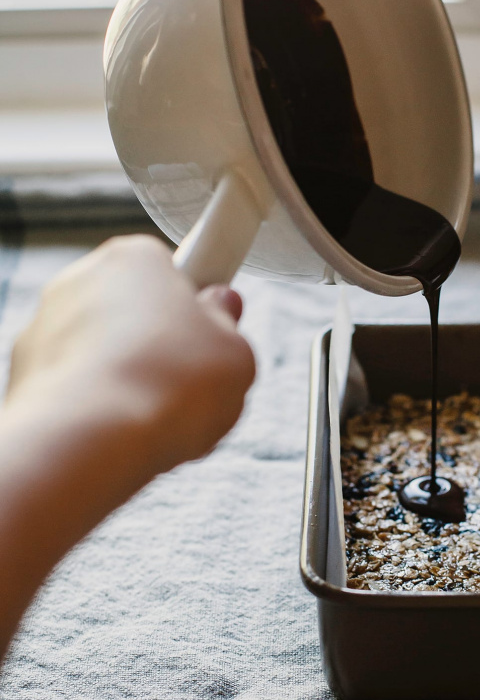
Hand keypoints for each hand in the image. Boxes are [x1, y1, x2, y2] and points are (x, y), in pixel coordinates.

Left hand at [6, 234, 255, 475]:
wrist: (94, 441)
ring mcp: (45, 326)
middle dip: (162, 347)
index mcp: (136, 257)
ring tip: (159, 420)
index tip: (212, 336)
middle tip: (193, 386)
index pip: (174, 272)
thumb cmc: (171, 388)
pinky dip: (97, 407)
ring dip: (130, 380)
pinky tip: (120, 435)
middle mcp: (81, 279)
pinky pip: (76, 386)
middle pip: (136, 312)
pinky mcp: (23, 373)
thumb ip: (228, 325)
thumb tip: (221, 312)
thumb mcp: (236, 353)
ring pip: (104, 353)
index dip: (198, 309)